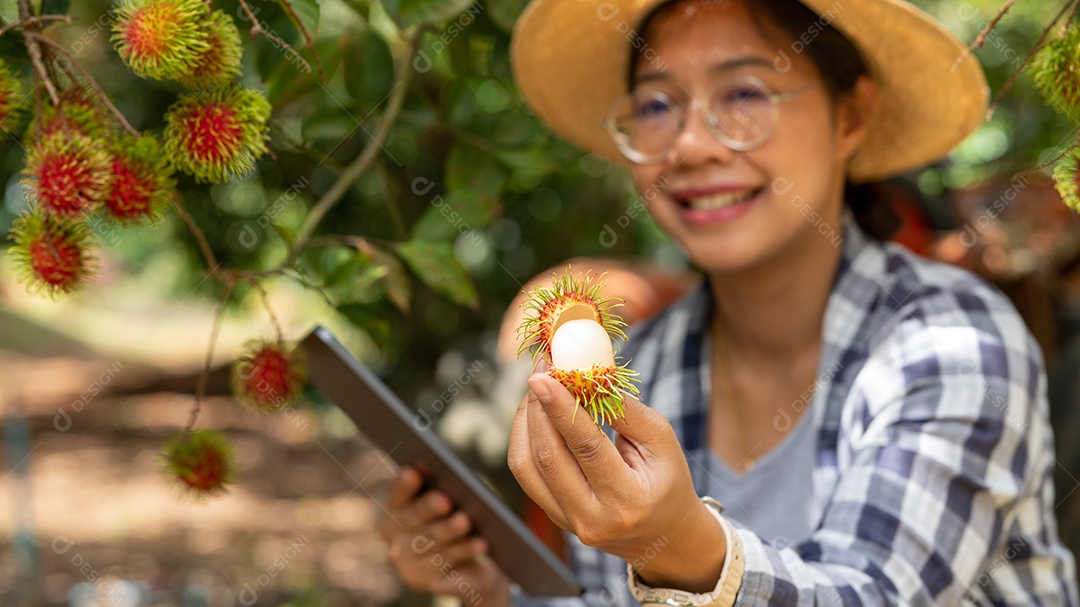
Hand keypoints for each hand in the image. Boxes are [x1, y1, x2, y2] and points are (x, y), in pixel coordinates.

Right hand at [380, 466, 510, 606]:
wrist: (469, 568)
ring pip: (430, 542)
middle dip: (429, 508)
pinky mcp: (422, 580)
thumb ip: (443, 489)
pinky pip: (446, 563)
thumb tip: (452, 474)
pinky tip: (480, 542)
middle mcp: (394, 537)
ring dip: (449, 530)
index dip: (406, 483)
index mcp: (396, 510)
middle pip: (412, 518)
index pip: (398, 494)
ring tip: (465, 520)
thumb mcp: (450, 505)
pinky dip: (465, 550)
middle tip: (445, 499)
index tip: (415, 471)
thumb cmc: (456, 523)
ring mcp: (405, 562)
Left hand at [507, 373, 725, 591]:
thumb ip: (625, 410)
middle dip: (538, 408)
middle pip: (548, 457)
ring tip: (539, 390)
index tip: (543, 376)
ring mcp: (568, 522)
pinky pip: (526, 473)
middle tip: (541, 372)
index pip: (587, 448)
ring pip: (526, 466)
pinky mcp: (553, 516)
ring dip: (526, 420)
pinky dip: (525, 438)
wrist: (662, 532)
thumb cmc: (666, 479)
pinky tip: (537, 414)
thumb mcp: (661, 440)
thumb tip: (587, 378)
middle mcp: (592, 519)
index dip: (561, 408)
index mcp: (628, 501)